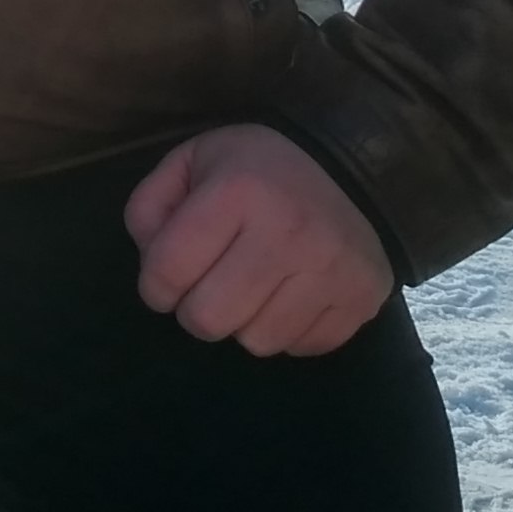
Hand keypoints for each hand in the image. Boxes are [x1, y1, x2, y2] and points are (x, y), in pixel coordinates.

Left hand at [124, 123, 392, 357]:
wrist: (349, 164)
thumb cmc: (255, 170)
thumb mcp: (191, 163)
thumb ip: (151, 209)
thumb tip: (151, 268)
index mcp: (237, 191)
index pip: (166, 272)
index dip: (154, 285)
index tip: (169, 277)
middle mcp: (289, 231)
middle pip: (208, 320)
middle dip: (197, 311)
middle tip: (212, 286)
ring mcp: (331, 268)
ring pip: (257, 342)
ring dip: (245, 323)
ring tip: (255, 287)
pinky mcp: (361, 297)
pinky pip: (302, 348)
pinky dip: (288, 332)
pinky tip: (291, 295)